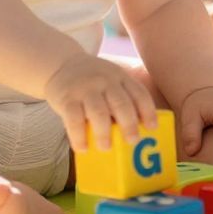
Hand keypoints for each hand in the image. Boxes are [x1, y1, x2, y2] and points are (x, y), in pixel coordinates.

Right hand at [42, 54, 158, 150]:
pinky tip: (82, 149)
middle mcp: (105, 81)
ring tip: (106, 148)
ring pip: (98, 112)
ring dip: (104, 133)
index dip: (148, 111)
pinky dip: (79, 136)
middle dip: (129, 124)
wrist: (60, 64)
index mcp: (120, 77)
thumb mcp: (111, 79)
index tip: (152, 128)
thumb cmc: (92, 81)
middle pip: (121, 103)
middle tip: (132, 141)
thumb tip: (136, 131)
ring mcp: (85, 89)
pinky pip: (74, 119)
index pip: (139, 93)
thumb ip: (122, 97)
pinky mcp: (66, 98)